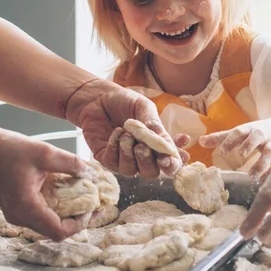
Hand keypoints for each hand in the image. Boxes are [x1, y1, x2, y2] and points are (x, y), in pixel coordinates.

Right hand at [0, 127, 89, 239]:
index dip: (79, 224)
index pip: (59, 232)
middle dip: (75, 220)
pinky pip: (40, 215)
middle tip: (91, 203)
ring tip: (81, 197)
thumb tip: (90, 173)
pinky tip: (64, 192)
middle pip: (54, 231)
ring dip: (65, 214)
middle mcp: (20, 217)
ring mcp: (16, 214)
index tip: (91, 208)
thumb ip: (70, 163)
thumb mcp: (45, 152)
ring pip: (47, 224)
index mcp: (27, 208)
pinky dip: (55, 208)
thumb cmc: (8, 149)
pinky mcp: (16, 208)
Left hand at [64, 79, 185, 177]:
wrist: (98, 97)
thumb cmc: (125, 102)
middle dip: (147, 162)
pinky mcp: (106, 159)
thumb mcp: (143, 107)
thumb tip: (165, 140)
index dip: (172, 164)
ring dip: (129, 153)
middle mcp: (142, 156)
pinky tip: (116, 132)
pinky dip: (115, 147)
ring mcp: (124, 160)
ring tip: (126, 134)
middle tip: (142, 146)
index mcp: (157, 145)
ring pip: (131, 171)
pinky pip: (112, 163)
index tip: (168, 158)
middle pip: (151, 173)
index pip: (170, 162)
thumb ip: (154, 124)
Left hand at [199, 116, 270, 178]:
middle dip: (249, 144)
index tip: (222, 152)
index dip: (231, 140)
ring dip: (262, 163)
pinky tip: (264, 183)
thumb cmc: (255, 133)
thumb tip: (200, 141)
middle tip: (241, 155)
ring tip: (252, 176)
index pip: (239, 132)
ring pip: (270, 152)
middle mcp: (262, 135)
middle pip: (256, 136)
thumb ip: (221, 138)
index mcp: (249, 129)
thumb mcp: (240, 132)